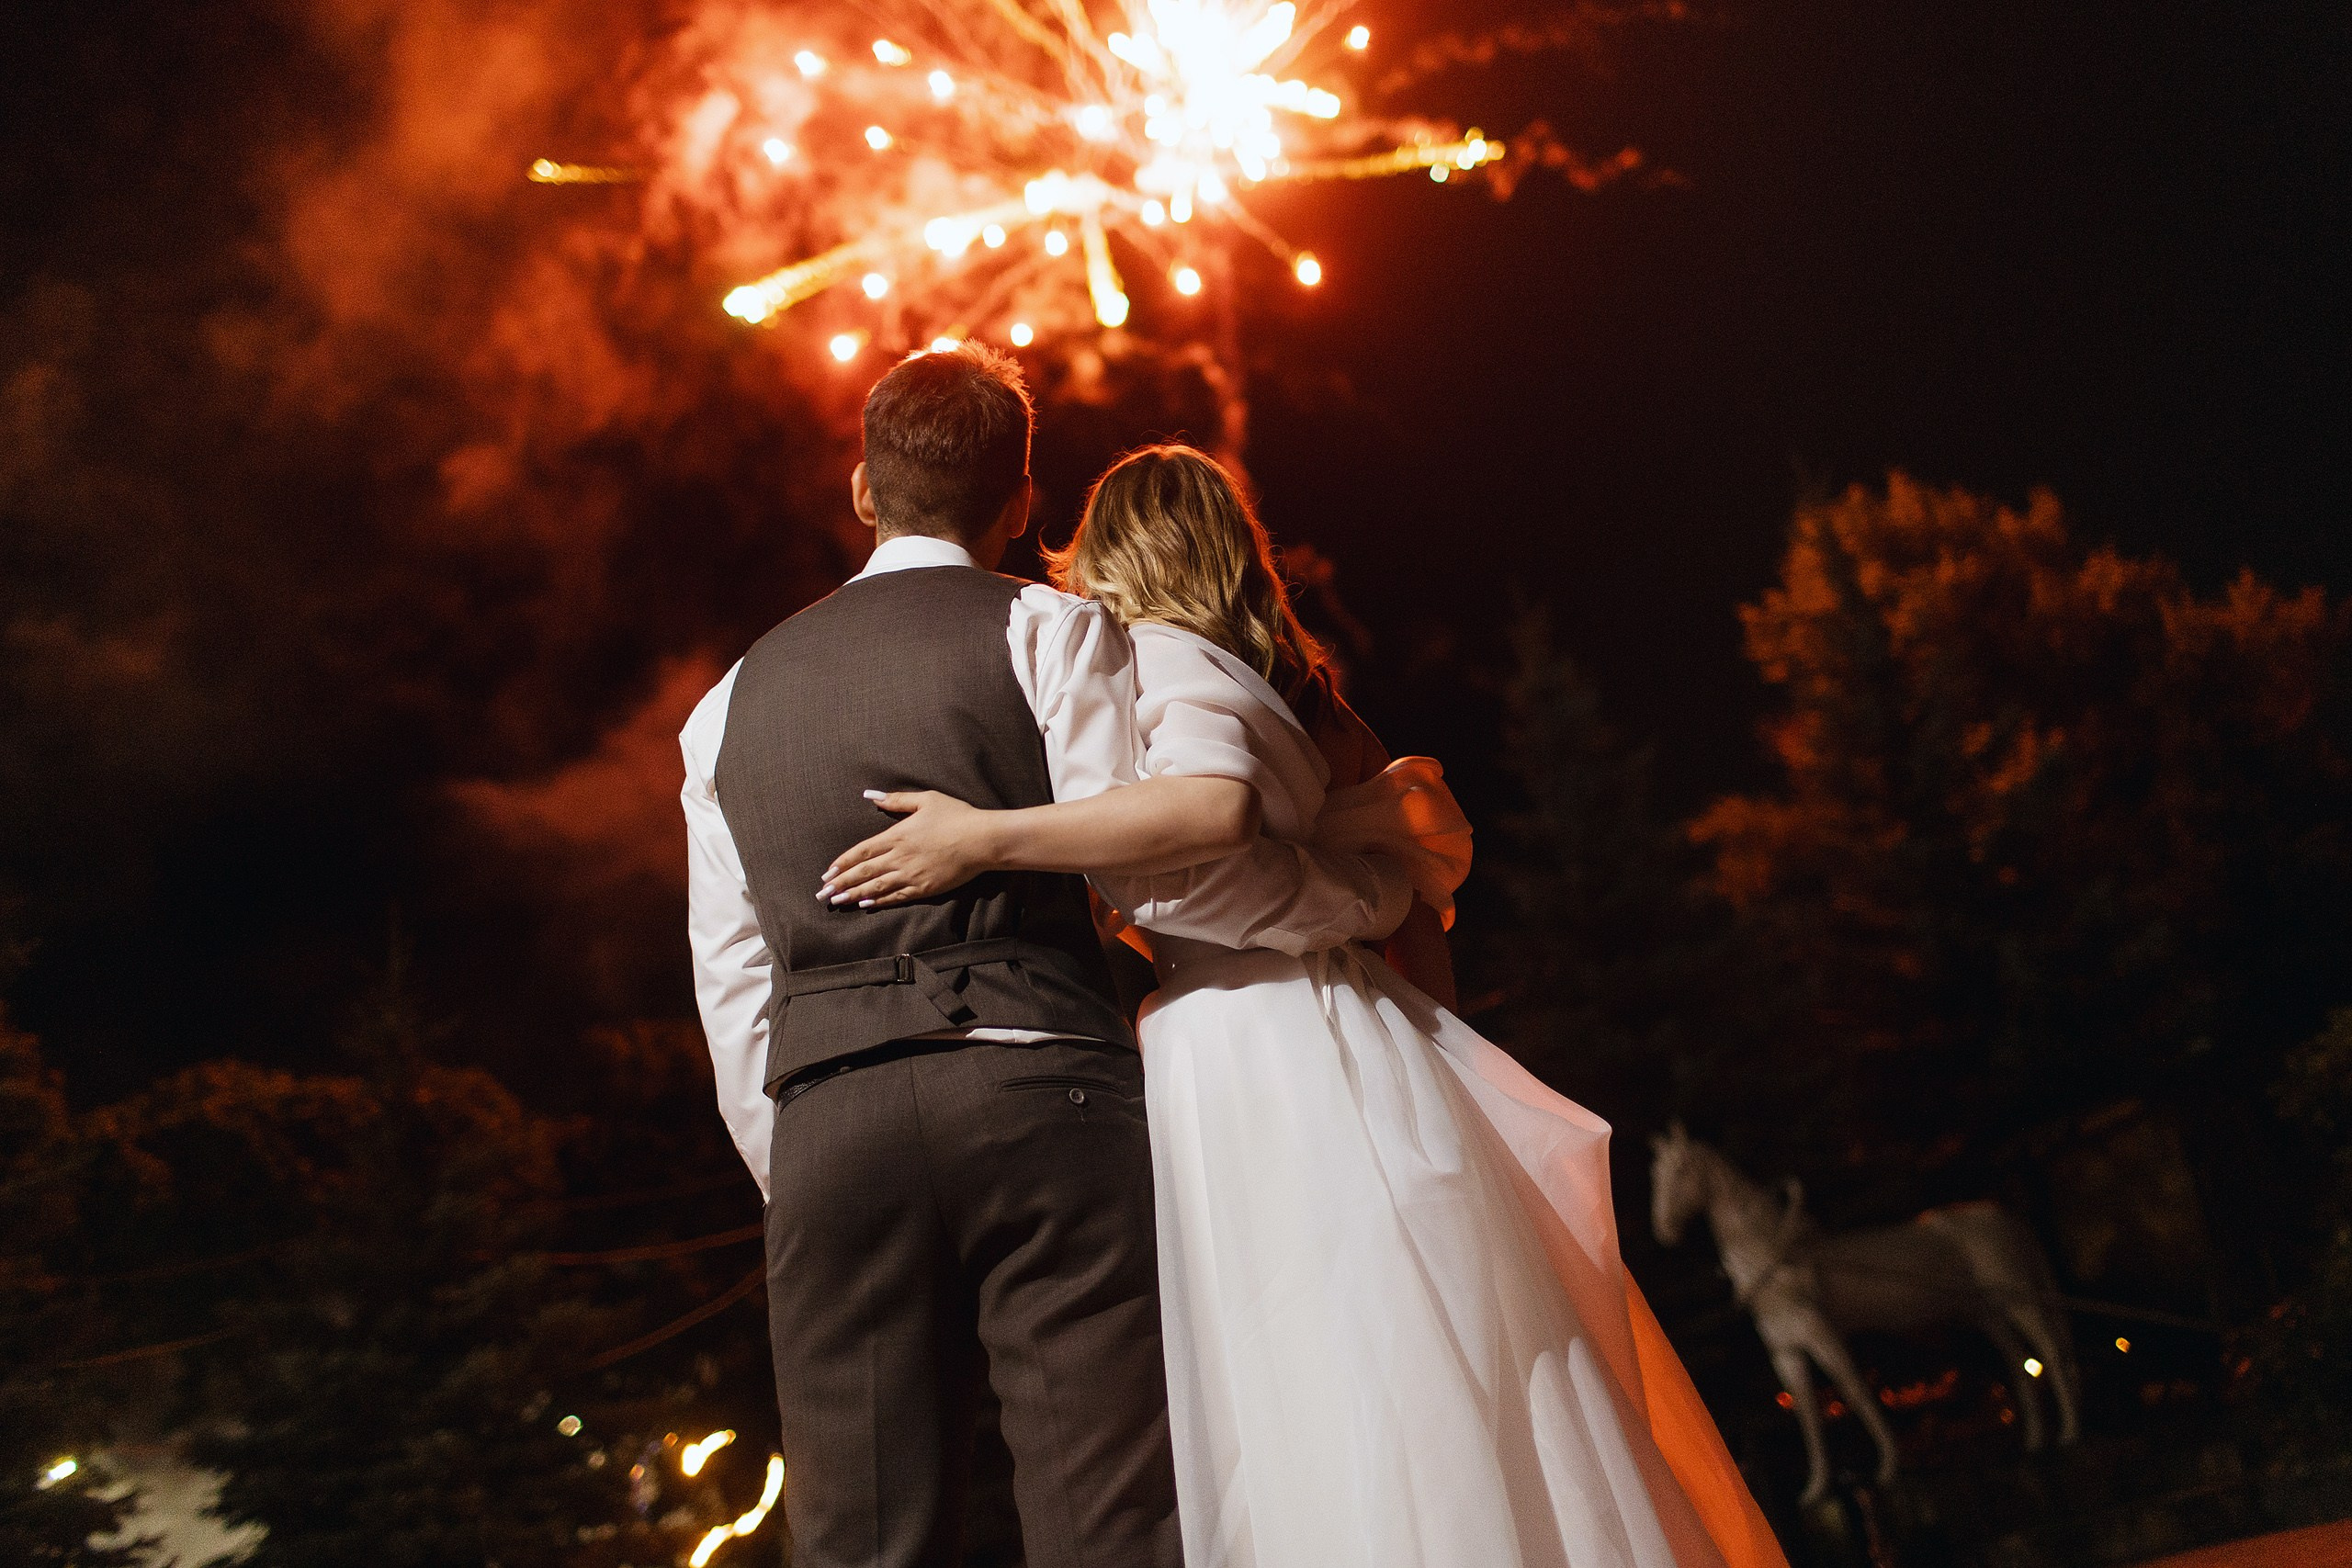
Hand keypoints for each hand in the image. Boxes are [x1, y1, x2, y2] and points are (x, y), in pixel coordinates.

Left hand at [820, 791, 999, 907]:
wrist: (982, 840)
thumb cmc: (956, 816)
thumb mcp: (926, 800)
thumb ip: (896, 799)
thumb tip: (870, 795)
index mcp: (897, 835)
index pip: (862, 852)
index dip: (843, 863)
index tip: (827, 872)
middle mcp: (900, 857)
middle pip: (864, 873)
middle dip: (841, 883)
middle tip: (822, 894)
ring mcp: (912, 875)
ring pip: (876, 887)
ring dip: (854, 895)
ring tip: (837, 901)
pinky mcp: (925, 888)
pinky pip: (897, 897)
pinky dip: (880, 901)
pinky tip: (866, 904)